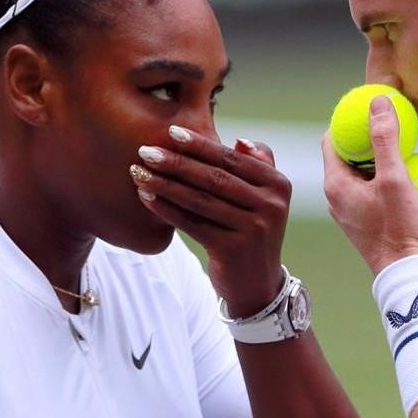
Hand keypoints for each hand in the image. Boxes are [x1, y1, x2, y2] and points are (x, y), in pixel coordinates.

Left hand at [132, 126, 291, 316]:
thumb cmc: (252, 231)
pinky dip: (167, 209)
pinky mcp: (234, 250)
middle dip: (177, 162)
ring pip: (200, 200)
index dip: (200, 145)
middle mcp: (271, 205)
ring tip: (139, 172)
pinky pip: (192, 224)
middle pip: (214, 178)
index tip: (171, 132)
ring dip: (165, 184)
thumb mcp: (265, 198)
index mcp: (278, 185)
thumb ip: (259, 165)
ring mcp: (255, 229)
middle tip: (145, 150)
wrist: (257, 285)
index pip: (232, 159)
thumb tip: (239, 140)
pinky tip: (146, 198)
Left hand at [321, 95, 417, 274]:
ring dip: (375, 156)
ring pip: (358, 172)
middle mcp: (336, 197)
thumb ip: (385, 138)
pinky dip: (382, 175)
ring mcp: (350, 211)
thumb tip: (378, 100)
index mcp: (335, 184)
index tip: (370, 106)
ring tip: (400, 141)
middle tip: (388, 119)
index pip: (332, 139)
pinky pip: (369, 189)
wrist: (408, 275)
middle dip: (364, 135)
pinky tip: (406, 172)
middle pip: (345, 154)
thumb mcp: (396, 178)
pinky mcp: (364, 221)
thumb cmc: (401, 228)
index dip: (348, 119)